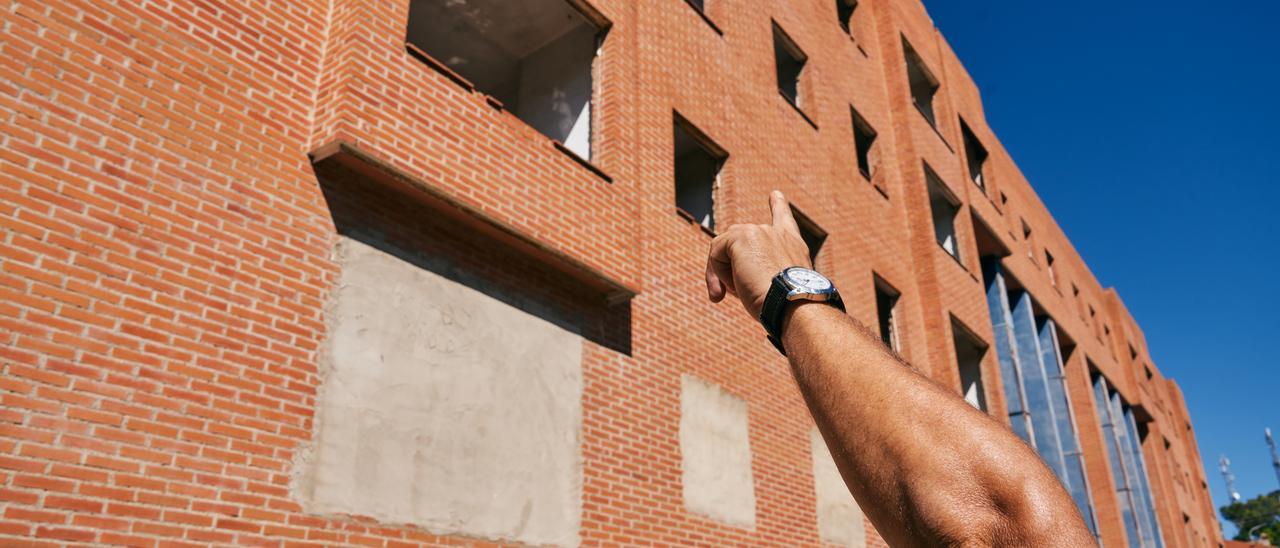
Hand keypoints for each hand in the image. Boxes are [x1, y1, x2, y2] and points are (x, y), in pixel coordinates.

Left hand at [706, 191, 813, 318]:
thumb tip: (737, 281)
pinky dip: (715, 273)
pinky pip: (715, 252)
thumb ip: (764, 275)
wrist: (794, 304)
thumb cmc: (789, 308)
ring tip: (737, 295)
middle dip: (730, 271)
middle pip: (738, 244)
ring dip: (724, 275)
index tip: (775, 195)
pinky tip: (731, 289)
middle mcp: (777, 233)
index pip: (784, 220)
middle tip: (729, 296)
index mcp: (792, 245)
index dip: (778, 207)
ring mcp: (758, 231)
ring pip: (725, 250)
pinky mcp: (741, 236)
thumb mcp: (780, 290)